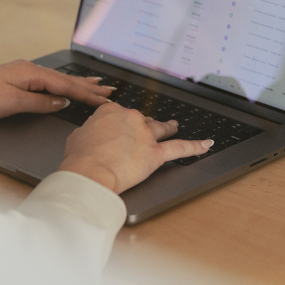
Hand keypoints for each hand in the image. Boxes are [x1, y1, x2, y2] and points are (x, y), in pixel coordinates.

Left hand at [0, 60, 114, 119]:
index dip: (87, 94)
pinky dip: (63, 84)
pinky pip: (48, 82)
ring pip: (58, 80)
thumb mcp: (12, 102)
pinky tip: (67, 87)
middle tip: (110, 91)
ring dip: (79, 83)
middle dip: (89, 86)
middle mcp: (30, 70)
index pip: (66, 85)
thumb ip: (40, 102)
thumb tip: (61, 102)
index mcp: (32, 73)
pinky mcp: (18, 79)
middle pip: (66, 79)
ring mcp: (24, 73)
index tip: (104, 101)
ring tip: (97, 84)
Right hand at [57, 103, 213, 193]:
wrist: (88, 172)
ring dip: (169, 128)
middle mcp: (132, 118)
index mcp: (112, 111)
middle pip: (143, 121)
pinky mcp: (156, 153)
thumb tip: (95, 133)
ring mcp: (146, 134)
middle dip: (143, 128)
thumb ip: (92, 130)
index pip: (122, 115)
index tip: (121, 130)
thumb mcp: (78, 136)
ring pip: (161, 128)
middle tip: (141, 136)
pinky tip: (206, 144)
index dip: (123, 125)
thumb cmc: (79, 158)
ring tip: (174, 127)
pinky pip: (180, 148)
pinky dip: (195, 146)